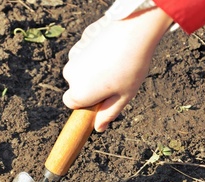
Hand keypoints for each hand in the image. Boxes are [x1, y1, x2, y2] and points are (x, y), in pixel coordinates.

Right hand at [62, 7, 173, 131]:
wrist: (134, 31)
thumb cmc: (130, 68)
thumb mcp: (123, 96)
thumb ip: (108, 113)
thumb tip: (99, 128)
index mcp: (79, 94)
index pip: (71, 103)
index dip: (85, 102)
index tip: (100, 98)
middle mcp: (70, 75)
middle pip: (76, 84)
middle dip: (89, 84)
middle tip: (114, 79)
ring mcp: (73, 56)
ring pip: (80, 67)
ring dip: (92, 68)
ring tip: (115, 62)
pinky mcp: (80, 41)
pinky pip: (84, 51)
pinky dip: (94, 52)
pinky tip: (111, 48)